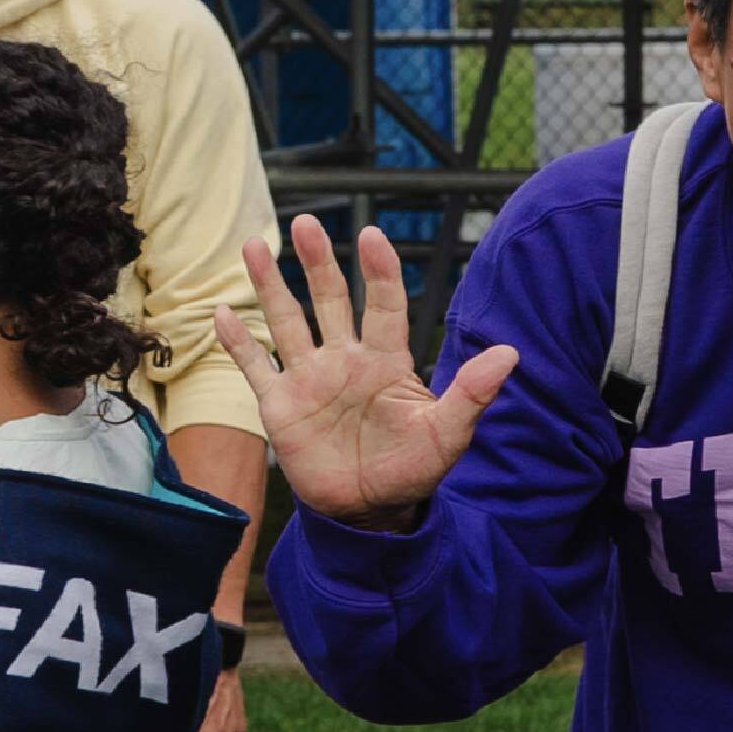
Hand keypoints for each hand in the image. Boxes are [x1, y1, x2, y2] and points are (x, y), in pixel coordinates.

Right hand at [215, 215, 514, 533]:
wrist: (371, 508)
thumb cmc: (415, 468)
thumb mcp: (449, 434)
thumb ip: (472, 393)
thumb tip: (510, 354)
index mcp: (387, 361)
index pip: (383, 305)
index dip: (378, 272)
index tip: (371, 235)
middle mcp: (345, 360)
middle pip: (329, 300)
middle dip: (317, 262)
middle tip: (304, 222)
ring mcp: (309, 379)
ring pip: (286, 321)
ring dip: (270, 286)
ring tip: (253, 246)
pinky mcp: (279, 405)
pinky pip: (255, 366)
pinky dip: (238, 342)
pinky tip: (222, 311)